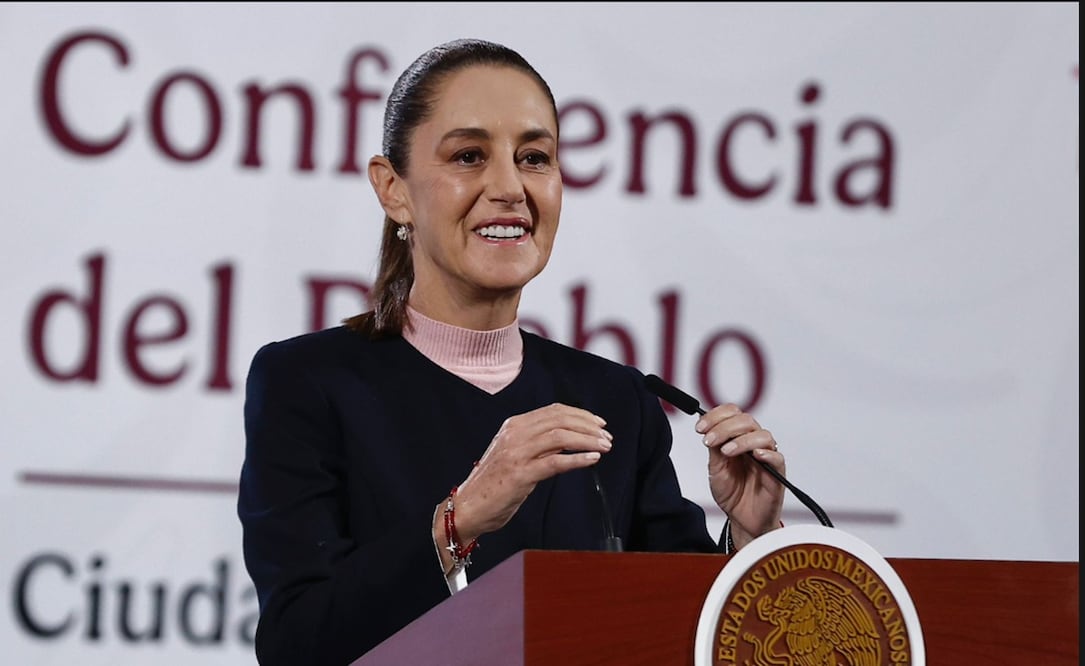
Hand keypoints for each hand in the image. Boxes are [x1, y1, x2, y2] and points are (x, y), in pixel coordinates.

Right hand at [449, 403, 612, 543]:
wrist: (468, 507)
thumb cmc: (494, 484)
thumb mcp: (515, 454)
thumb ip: (538, 443)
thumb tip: (570, 438)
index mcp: (514, 425)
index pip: (554, 411)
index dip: (580, 414)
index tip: (598, 423)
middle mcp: (515, 434)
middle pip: (560, 420)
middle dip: (589, 426)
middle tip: (607, 436)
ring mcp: (516, 453)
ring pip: (561, 437)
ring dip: (588, 440)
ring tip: (605, 446)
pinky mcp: (520, 475)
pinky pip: (555, 462)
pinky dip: (578, 459)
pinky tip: (592, 459)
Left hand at [696, 403, 784, 549]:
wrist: (742, 520)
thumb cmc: (733, 494)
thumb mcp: (716, 469)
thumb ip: (715, 449)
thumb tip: (708, 428)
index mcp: (738, 439)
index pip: (733, 414)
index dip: (716, 416)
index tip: (700, 427)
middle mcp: (754, 444)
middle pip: (746, 420)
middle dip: (724, 427)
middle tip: (709, 440)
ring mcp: (767, 458)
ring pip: (762, 435)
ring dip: (741, 440)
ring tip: (726, 452)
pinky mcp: (777, 474)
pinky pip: (778, 458)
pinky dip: (767, 454)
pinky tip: (755, 455)